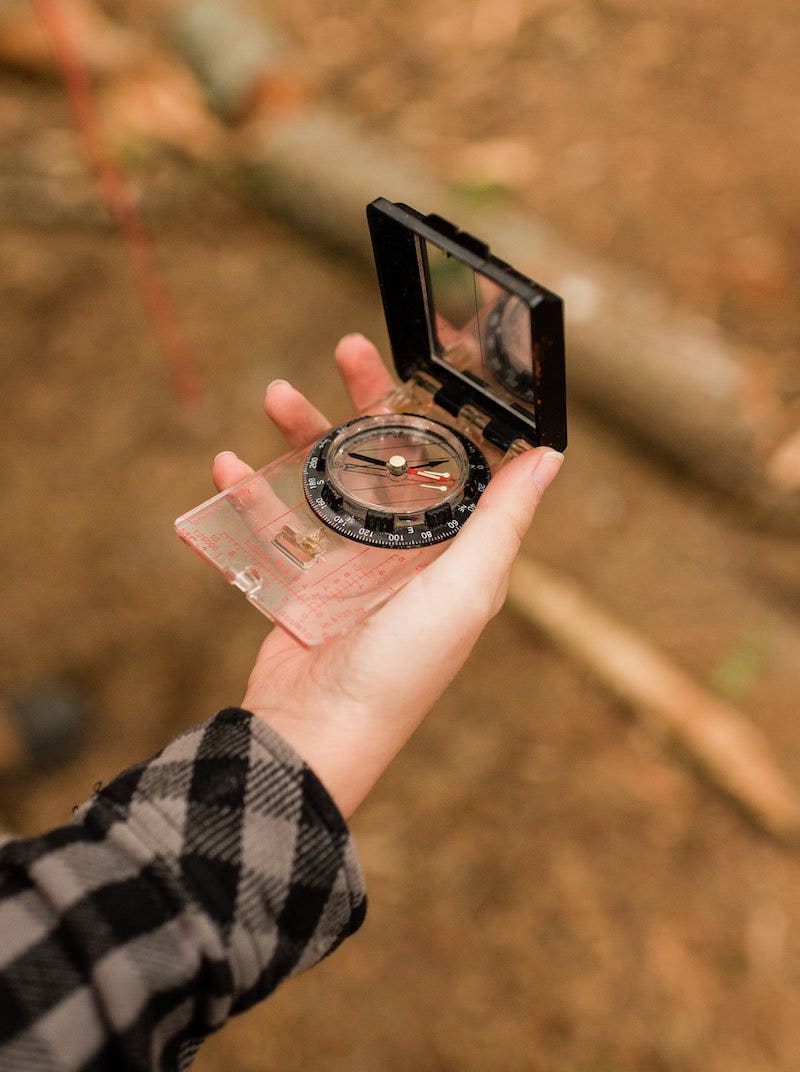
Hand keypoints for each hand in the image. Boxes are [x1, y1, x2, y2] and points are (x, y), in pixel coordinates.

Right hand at [212, 334, 562, 816]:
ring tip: (276, 394)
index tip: (420, 359)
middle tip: (347, 349)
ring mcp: (347, 567)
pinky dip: (249, 495)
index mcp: (448, 549)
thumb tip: (551, 456)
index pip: (446, 459)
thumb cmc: (400, 670)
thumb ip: (502, 521)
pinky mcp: (298, 584)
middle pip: (383, 457)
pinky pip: (272, 525)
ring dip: (302, 435)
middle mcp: (402, 552)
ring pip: (325, 479)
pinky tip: (227, 465)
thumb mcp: (463, 589)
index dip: (435, 407)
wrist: (313, 739)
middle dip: (365, 401)